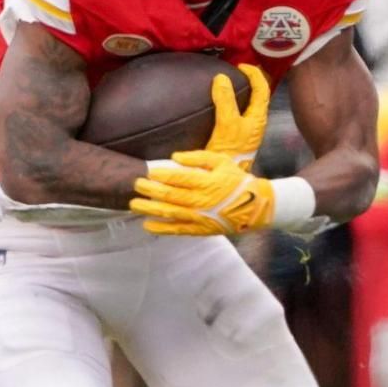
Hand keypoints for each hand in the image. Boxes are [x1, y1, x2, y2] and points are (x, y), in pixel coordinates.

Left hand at [130, 150, 275, 235]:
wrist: (254, 207)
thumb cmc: (235, 180)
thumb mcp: (221, 161)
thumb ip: (198, 158)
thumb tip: (174, 157)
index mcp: (206, 182)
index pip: (178, 178)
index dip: (161, 175)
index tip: (148, 171)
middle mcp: (201, 201)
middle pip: (169, 195)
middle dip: (150, 190)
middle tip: (136, 184)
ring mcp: (199, 217)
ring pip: (169, 213)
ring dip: (149, 209)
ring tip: (133, 204)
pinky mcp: (200, 229)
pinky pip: (177, 230)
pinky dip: (161, 228)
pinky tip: (147, 225)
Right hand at [202, 63, 270, 167]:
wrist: (224, 179)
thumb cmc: (229, 152)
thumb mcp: (226, 123)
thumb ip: (225, 100)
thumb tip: (221, 78)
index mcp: (258, 117)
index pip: (262, 88)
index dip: (254, 73)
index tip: (240, 66)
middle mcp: (255, 123)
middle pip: (258, 95)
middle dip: (250, 80)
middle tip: (236, 70)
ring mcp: (246, 130)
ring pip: (248, 104)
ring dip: (241, 91)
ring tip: (228, 82)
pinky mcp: (237, 137)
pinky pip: (238, 113)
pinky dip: (232, 102)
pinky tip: (219, 103)